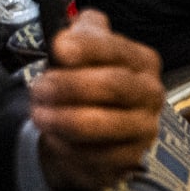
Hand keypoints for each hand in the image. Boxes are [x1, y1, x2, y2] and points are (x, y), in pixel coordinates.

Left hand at [31, 9, 164, 190]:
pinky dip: (69, 147)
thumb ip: (78, 33)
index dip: (87, 48)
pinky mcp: (131, 158)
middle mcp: (151, 93)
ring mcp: (145, 127)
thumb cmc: (86, 81)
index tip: (59, 49)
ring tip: (39, 114)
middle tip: (38, 88)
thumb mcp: (84, 48)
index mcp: (142, 61)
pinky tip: (54, 137)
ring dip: (63, 119)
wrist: (92, 130)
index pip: (116, 49)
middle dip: (69, 86)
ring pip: (103, 123)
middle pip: (113, 85)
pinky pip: (97, 155)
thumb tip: (65, 35)